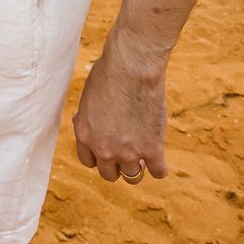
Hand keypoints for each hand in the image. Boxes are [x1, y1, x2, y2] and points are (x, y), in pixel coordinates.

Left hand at [72, 29, 168, 184]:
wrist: (132, 67)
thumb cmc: (109, 73)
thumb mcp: (89, 98)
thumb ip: (91, 118)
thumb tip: (92, 125)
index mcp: (84, 135)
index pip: (88, 162)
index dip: (99, 156)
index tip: (108, 149)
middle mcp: (104, 149)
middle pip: (109, 174)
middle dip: (117, 164)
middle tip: (127, 151)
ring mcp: (128, 152)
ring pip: (133, 176)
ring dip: (138, 166)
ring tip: (143, 152)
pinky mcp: (152, 150)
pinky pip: (158, 172)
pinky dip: (159, 167)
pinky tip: (159, 158)